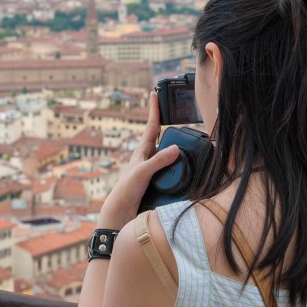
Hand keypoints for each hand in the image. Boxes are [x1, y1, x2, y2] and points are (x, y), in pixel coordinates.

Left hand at [98, 91, 178, 229]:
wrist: (121, 213)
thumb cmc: (126, 190)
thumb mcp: (142, 172)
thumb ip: (158, 161)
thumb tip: (176, 148)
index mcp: (142, 151)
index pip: (152, 125)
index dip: (154, 109)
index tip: (155, 93)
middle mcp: (147, 157)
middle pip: (161, 136)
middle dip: (168, 125)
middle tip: (175, 111)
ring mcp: (152, 169)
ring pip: (167, 152)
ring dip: (176, 145)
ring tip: (186, 136)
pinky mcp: (157, 181)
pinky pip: (171, 168)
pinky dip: (179, 164)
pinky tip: (185, 166)